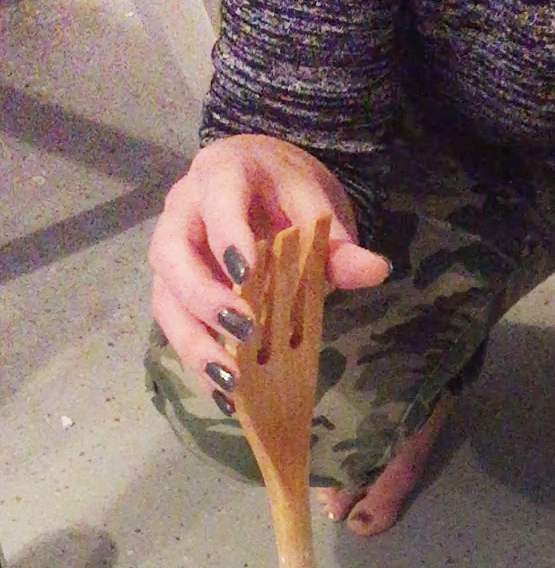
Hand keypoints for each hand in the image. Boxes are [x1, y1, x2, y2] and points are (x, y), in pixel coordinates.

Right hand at [148, 134, 391, 394]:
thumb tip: (375, 270)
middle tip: (244, 332)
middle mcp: (184, 211)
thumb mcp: (317, 206)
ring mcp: (173, 252)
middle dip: (204, 298)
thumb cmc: (287, 191)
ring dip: (194, 342)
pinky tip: (227, 393)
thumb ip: (339, 242)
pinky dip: (199, 359)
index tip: (247, 276)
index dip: (228, 237)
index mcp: (222, 175)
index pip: (217, 202)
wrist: (261, 181)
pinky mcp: (175, 288)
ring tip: (230, 380)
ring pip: (166, 297)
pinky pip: (177, 324)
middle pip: (172, 255)